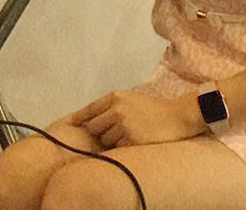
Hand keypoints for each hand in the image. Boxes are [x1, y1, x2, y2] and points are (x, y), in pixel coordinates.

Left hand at [70, 89, 204, 147]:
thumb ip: (112, 106)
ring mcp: (124, 124)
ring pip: (105, 139)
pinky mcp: (133, 139)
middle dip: (98, 134)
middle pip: (94, 127)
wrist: (178, 116)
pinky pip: (118, 148)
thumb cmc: (153, 109)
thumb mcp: (130, 99)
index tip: (68, 126)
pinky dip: (122, 148)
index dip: (78, 119)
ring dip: (111, 142)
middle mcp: (117, 109)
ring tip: (127, 137)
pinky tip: (133, 142)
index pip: (89, 109)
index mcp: (115, 97)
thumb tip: (92, 119)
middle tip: (107, 136)